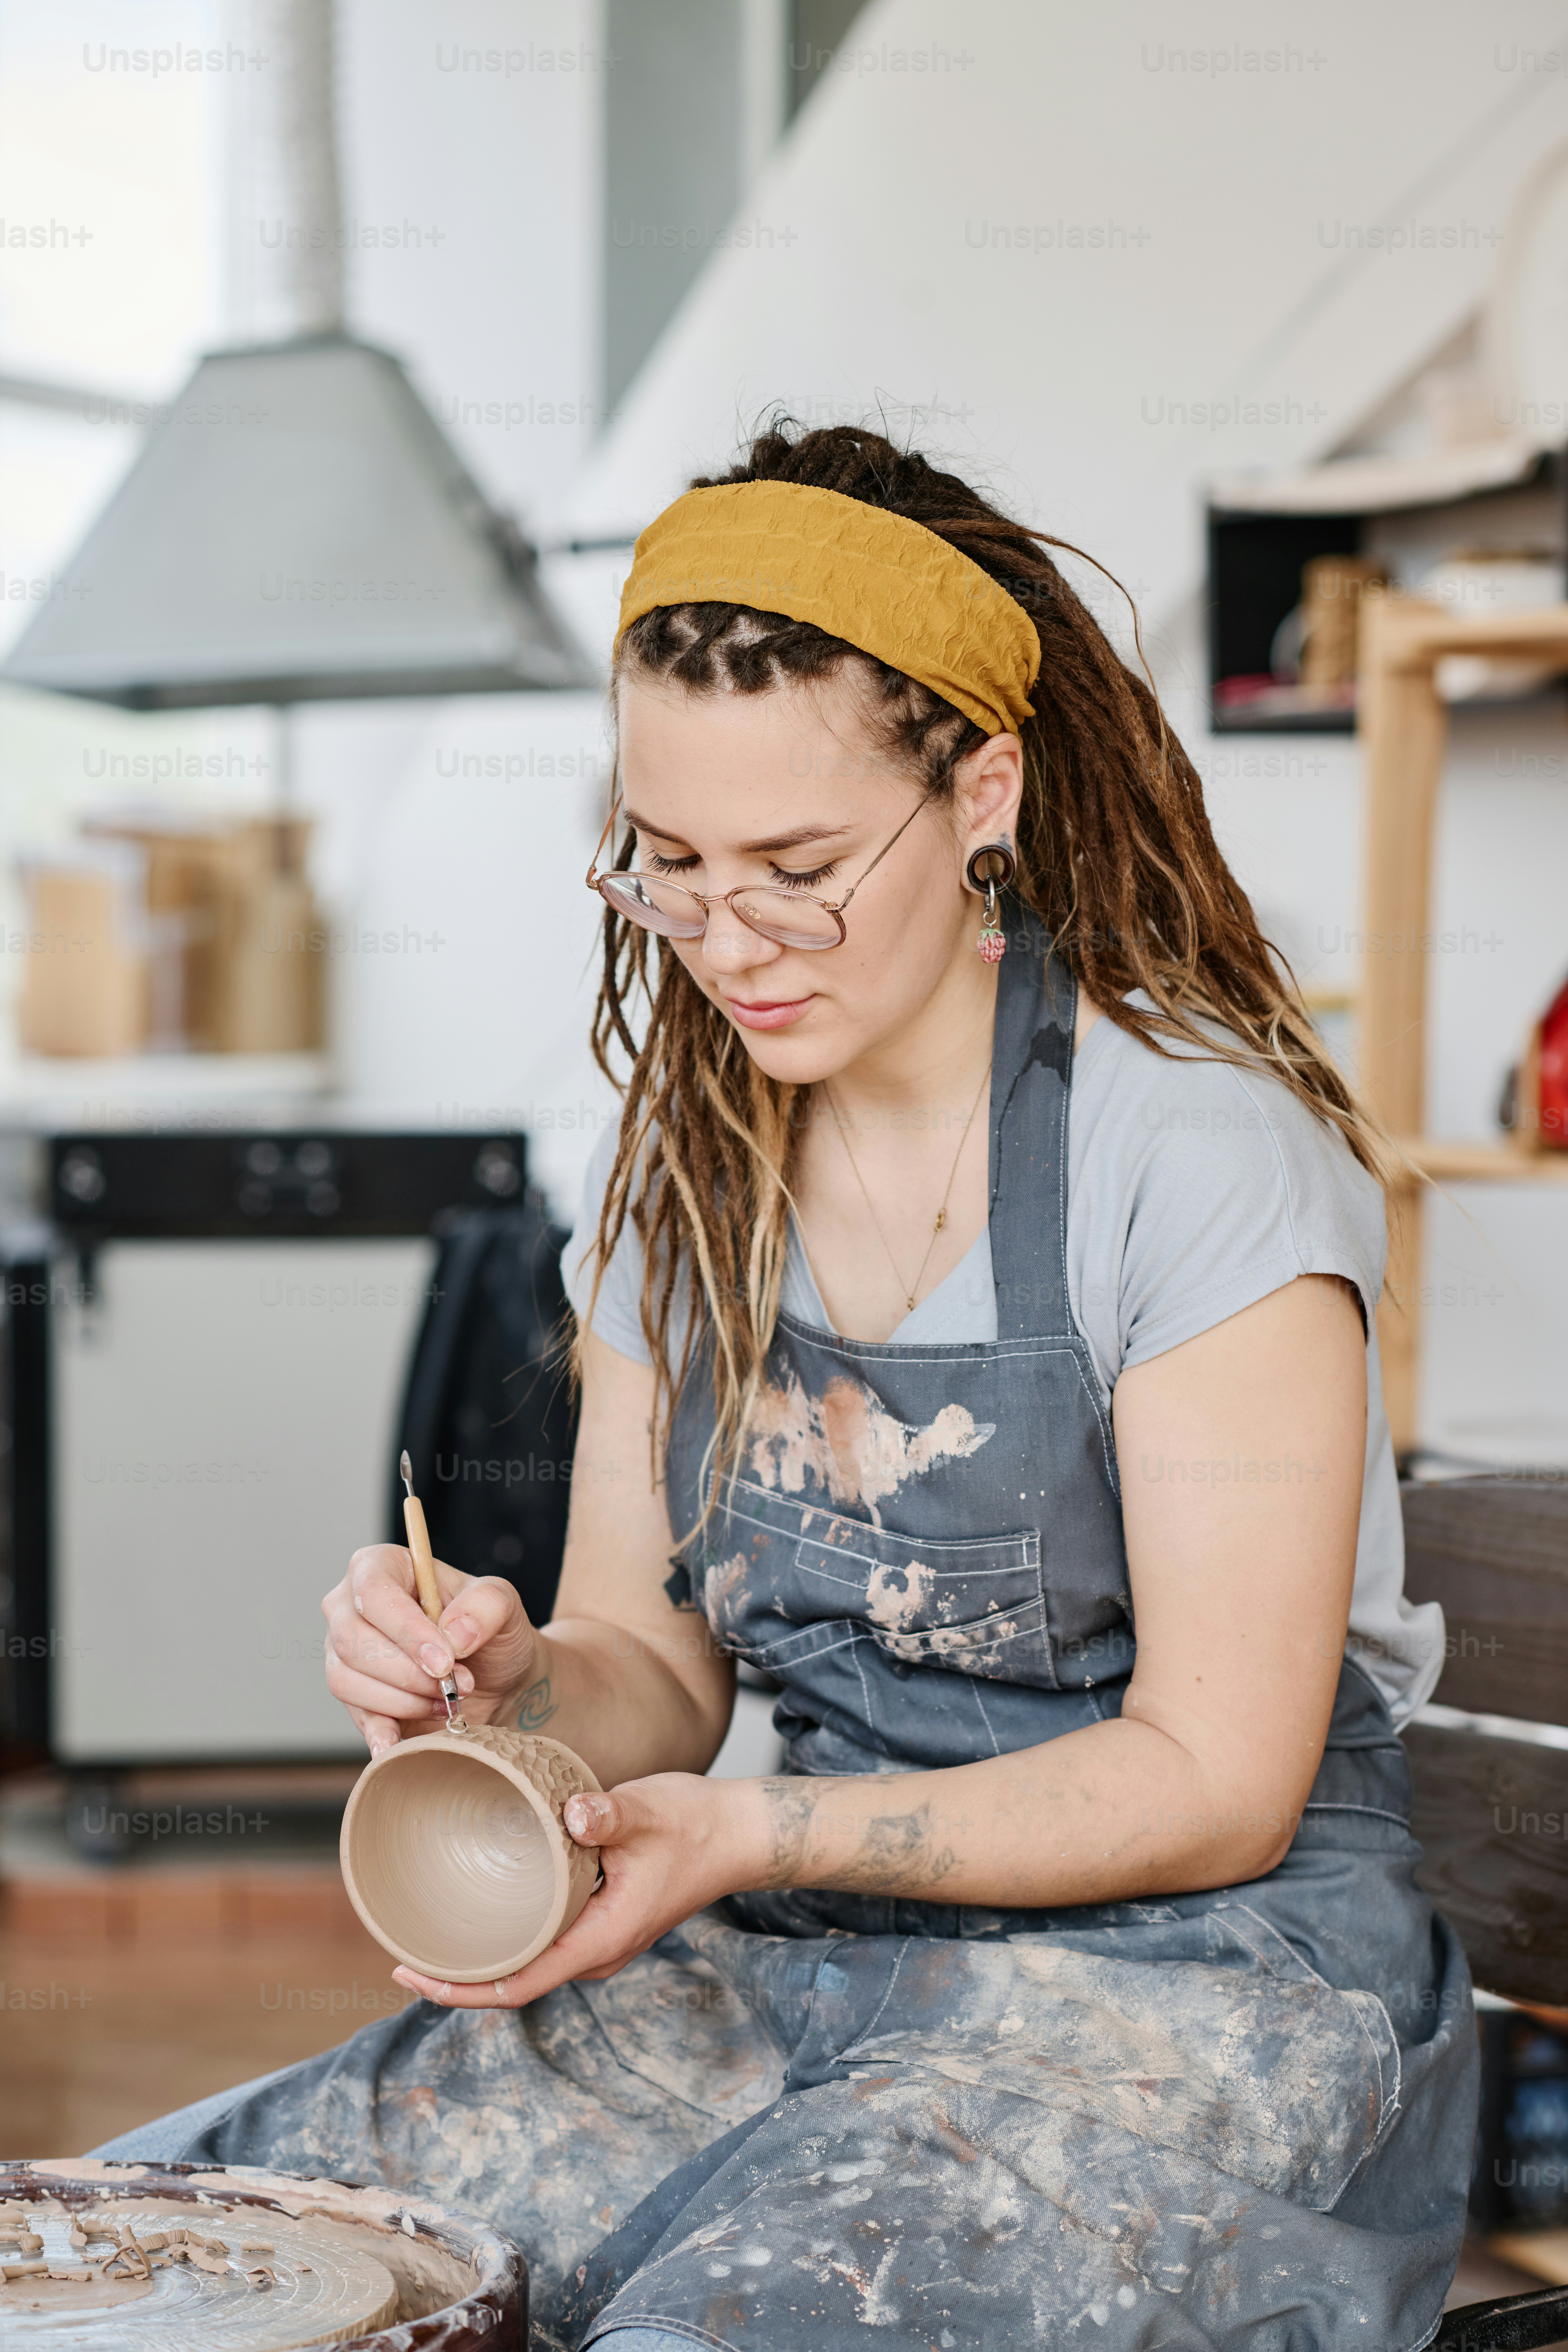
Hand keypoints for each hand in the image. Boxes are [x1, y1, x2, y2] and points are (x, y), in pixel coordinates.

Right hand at [322, 1544, 539, 1754]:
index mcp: (381, 1566)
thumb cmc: (491, 1631)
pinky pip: (353, 1715)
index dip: (406, 1630)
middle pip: (353, 1640)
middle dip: (410, 1671)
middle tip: (459, 1683)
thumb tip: (453, 1634)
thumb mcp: (503, 1605)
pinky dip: (378, 1732)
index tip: (445, 1661)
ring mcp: (344, 1653)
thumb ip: (486, 1605)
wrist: (497, 1678)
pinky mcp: (355, 1696)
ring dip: (404, 1699)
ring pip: (347, 1680)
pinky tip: (396, 1744)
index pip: (372, 1593)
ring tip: (448, 1700)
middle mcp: (350, 1606)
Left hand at [390, 1771, 752, 2009]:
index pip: (517, 1985)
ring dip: (480, 1961)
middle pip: (514, 1984)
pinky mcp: (602, 1921)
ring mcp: (600, 1940)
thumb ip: (609, 1813)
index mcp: (601, 1939)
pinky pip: (544, 1944)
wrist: (737, 1833)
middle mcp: (596, 1952)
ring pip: (528, 1966)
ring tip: (429, 1938)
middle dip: (456, 1980)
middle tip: (401, 1954)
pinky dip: (507, 1939)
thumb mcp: (649, 1811)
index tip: (411, 1975)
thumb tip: (574, 1813)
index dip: (459, 1989)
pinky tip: (482, 1913)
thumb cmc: (694, 1823)